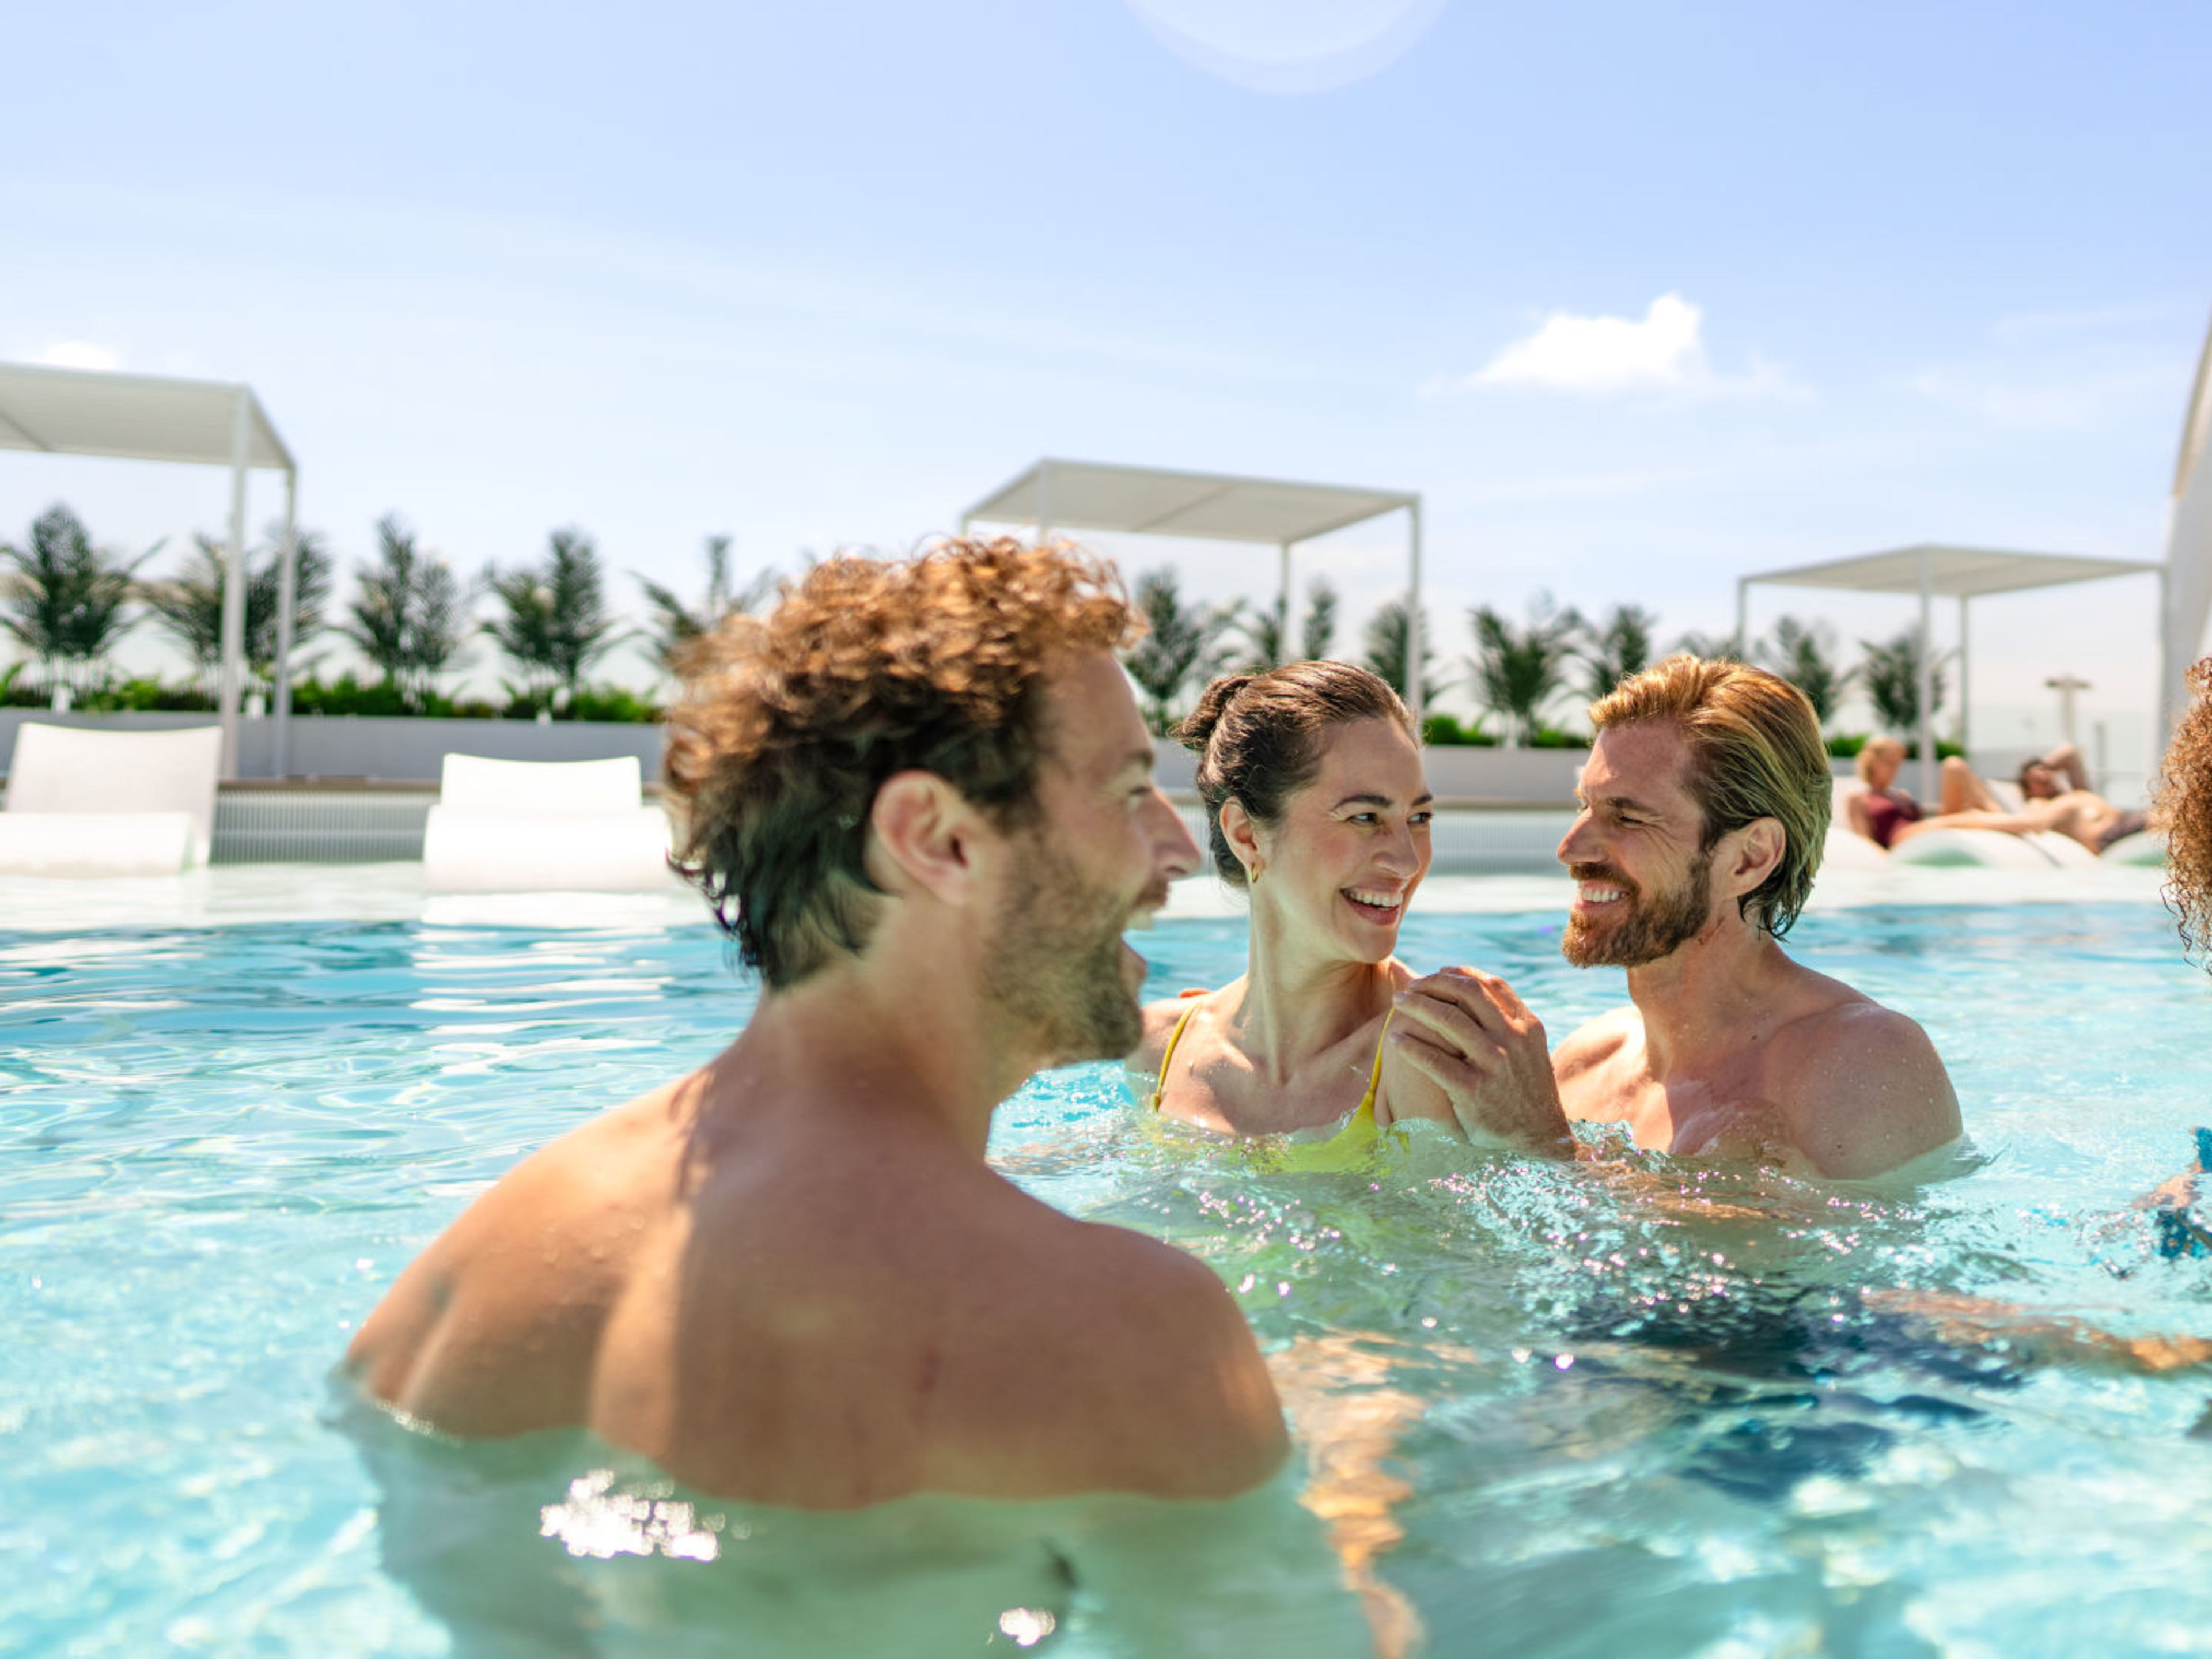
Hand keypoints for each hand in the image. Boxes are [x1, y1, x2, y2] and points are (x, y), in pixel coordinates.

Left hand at [1383, 968, 1572, 1154]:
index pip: (1490, 984)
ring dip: (1416, 1006)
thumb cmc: (1525, 1088)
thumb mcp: (1528, 1049)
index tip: (1439, 972)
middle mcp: (1513, 1039)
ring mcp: (1494, 1064)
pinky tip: (1396, 1040)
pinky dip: (1411, 1047)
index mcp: (1526, 1025)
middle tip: (1409, 988)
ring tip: (1397, 1003)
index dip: (1460, 973)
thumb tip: (1472, 990)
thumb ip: (1506, 1021)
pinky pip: (1434, 1061)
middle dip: (1433, 983)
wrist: (1540, 1135)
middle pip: (1467, 993)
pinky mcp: (1474, 1090)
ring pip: (1448, 1019)